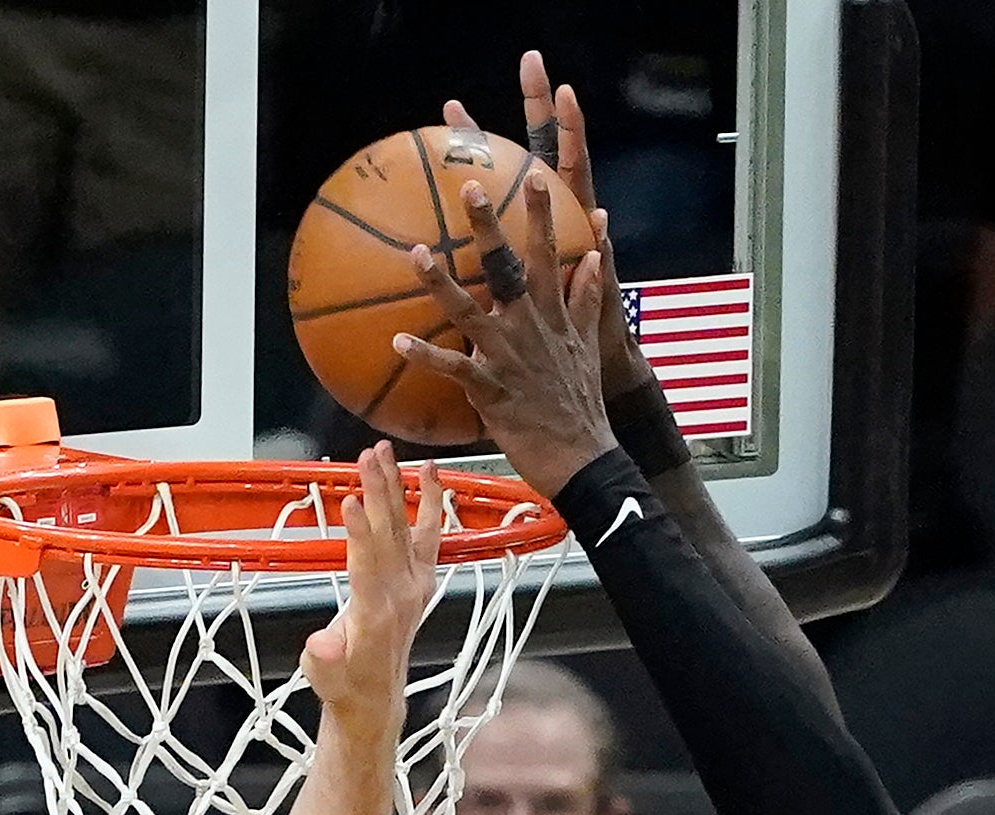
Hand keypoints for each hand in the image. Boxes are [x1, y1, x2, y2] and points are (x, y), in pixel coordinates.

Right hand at [298, 443, 444, 720]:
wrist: (375, 697)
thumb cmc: (345, 684)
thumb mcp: (325, 678)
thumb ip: (324, 659)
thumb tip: (321, 644)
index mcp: (375, 613)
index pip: (366, 564)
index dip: (358, 533)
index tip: (349, 501)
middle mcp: (401, 594)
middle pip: (388, 534)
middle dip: (378, 492)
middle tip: (368, 456)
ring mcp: (414, 585)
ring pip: (404, 526)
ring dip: (395, 487)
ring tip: (385, 453)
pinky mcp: (421, 579)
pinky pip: (429, 535)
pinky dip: (429, 504)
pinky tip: (427, 474)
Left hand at [402, 169, 617, 499]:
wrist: (583, 456)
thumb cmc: (580, 402)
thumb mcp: (592, 343)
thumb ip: (590, 294)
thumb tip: (596, 250)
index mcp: (553, 314)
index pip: (549, 253)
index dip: (542, 214)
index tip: (533, 176)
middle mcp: (530, 327)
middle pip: (506, 268)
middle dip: (489, 227)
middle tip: (468, 188)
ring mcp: (509, 356)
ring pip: (470, 311)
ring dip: (441, 283)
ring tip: (416, 253)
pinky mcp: (492, 390)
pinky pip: (453, 368)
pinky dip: (426, 356)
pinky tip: (398, 340)